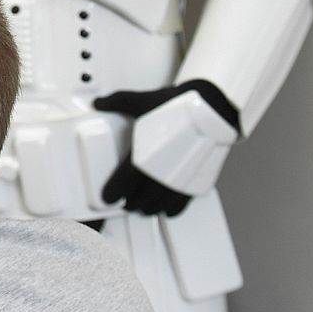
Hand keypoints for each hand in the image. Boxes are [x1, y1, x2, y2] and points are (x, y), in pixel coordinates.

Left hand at [95, 80, 239, 214]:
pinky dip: (174, 208)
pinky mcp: (197, 180)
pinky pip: (183, 202)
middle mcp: (160, 173)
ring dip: (151, 207)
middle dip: (132, 202)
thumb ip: (116, 102)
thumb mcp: (140, 101)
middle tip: (126, 203)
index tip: (108, 197)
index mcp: (143, 158)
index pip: (122, 183)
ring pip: (161, 203)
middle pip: (141, 197)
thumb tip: (100, 102)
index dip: (113, 193)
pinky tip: (169, 209)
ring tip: (145, 208)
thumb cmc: (178, 107)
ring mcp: (180, 179)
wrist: (213, 109)